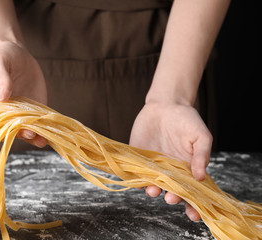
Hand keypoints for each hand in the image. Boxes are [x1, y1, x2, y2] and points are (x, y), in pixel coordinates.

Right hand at [0, 41, 47, 147]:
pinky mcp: (34, 109)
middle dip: (20, 133)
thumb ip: (1, 79)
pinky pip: (39, 121)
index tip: (9, 131)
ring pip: (26, 128)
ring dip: (33, 136)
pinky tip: (51, 134)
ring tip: (42, 141)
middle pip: (10, 127)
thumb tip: (3, 97)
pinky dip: (44, 128)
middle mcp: (5, 110)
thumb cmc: (3, 56)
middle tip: (30, 134)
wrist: (19, 54)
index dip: (0, 128)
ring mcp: (20, 112)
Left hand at [129, 101, 212, 220]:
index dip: (193, 206)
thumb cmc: (187, 120)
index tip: (193, 215)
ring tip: (153, 190)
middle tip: (172, 197)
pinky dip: (135, 178)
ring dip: (152, 191)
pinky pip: (135, 172)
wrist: (165, 104)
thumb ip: (202, 155)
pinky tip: (137, 181)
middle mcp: (170, 171)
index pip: (191, 193)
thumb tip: (201, 177)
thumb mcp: (200, 135)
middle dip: (172, 198)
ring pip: (152, 185)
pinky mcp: (138, 157)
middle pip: (171, 192)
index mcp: (188, 169)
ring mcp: (153, 166)